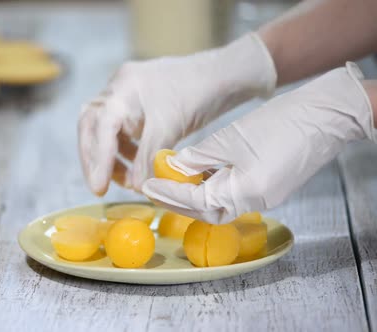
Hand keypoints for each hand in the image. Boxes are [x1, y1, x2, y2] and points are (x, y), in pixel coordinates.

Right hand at [78, 33, 276, 195]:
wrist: (223, 74)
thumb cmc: (197, 93)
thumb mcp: (170, 128)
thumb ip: (147, 158)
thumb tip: (134, 188)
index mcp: (122, 90)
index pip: (99, 128)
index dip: (97, 161)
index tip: (99, 188)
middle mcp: (117, 89)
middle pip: (90, 127)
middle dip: (93, 158)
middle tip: (99, 187)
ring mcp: (126, 94)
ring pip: (103, 129)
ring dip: (108, 156)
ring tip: (124, 181)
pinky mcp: (137, 102)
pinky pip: (119, 129)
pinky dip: (122, 150)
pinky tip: (133, 167)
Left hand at [143, 62, 375, 223]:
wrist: (326, 115)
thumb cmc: (281, 122)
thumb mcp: (231, 138)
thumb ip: (199, 156)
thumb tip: (174, 167)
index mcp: (246, 193)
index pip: (197, 202)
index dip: (169, 193)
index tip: (147, 186)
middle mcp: (255, 202)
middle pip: (207, 211)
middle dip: (178, 201)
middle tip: (154, 189)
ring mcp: (264, 197)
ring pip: (220, 203)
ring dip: (195, 194)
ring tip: (171, 180)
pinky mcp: (269, 187)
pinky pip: (234, 193)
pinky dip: (213, 185)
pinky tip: (198, 173)